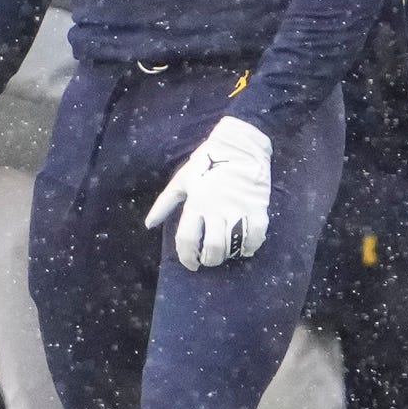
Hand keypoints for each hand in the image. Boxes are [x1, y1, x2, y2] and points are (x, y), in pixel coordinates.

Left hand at [144, 114, 273, 270]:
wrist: (242, 145)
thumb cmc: (208, 162)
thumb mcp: (182, 180)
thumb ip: (164, 204)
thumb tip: (149, 225)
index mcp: (196, 202)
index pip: (187, 239)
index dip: (187, 257)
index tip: (191, 263)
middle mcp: (216, 209)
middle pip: (211, 248)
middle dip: (208, 260)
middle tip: (208, 258)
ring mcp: (238, 210)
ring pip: (231, 246)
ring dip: (227, 256)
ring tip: (225, 254)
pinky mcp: (258, 209)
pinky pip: (255, 238)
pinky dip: (250, 248)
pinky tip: (245, 248)